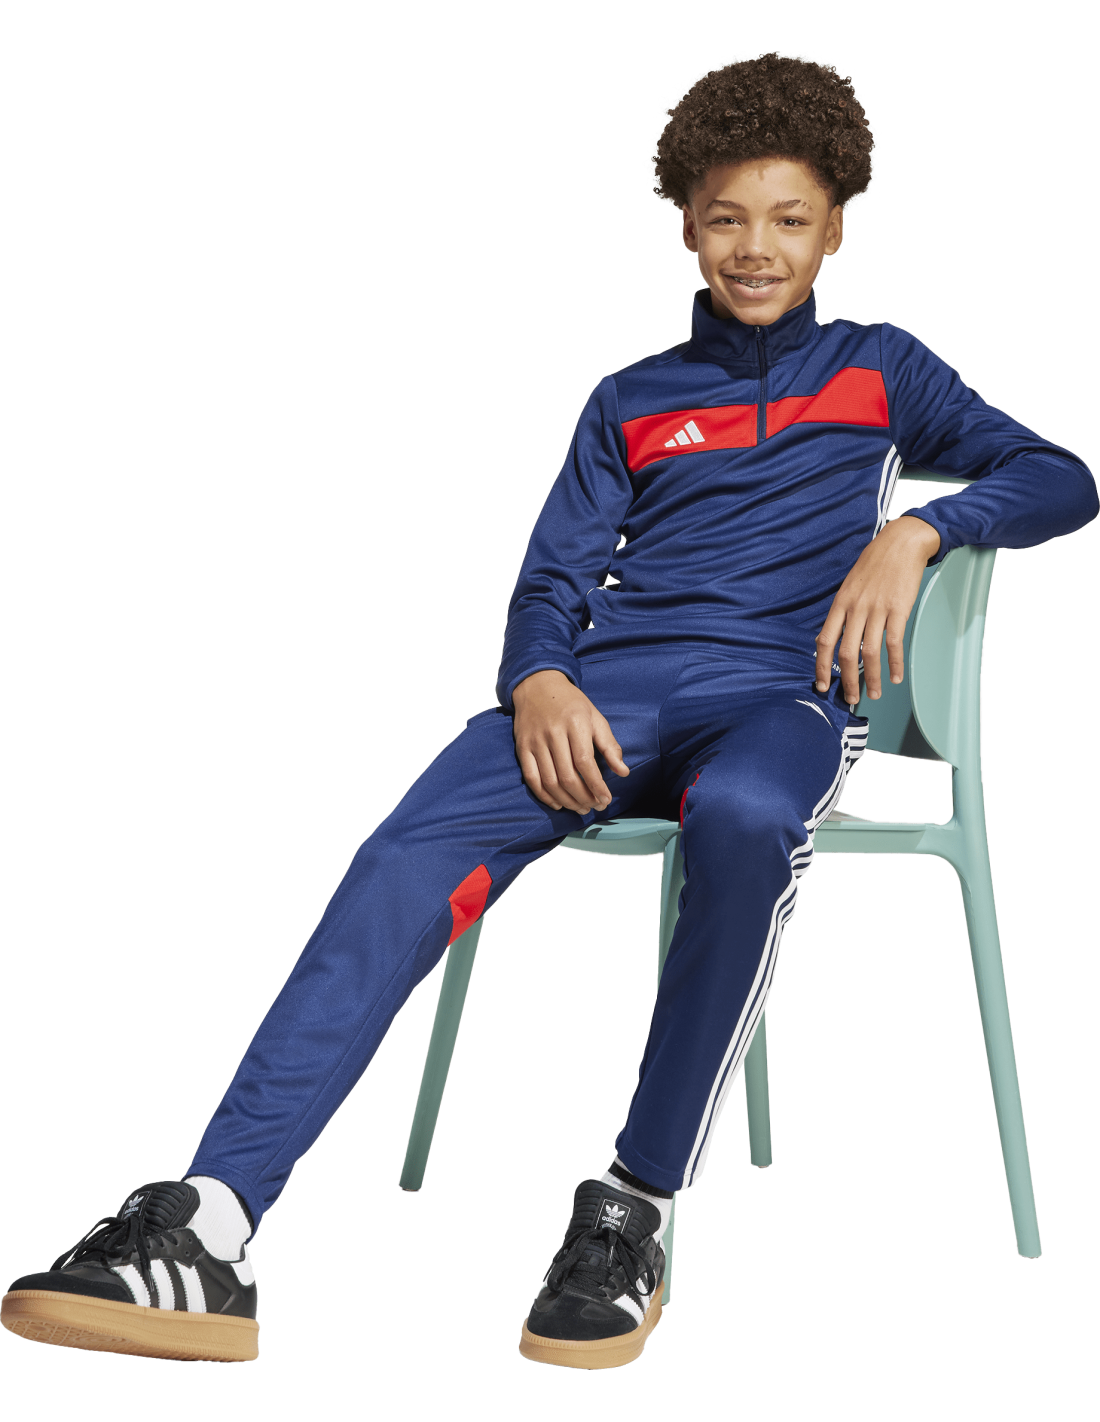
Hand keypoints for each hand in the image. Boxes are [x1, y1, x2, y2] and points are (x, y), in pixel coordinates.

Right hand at [512, 669, 629, 812]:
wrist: (538, 685)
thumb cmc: (571, 704)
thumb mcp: (595, 718)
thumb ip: (610, 746)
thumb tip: (623, 772)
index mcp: (575, 723)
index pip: (586, 763)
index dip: (596, 786)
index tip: (605, 799)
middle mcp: (553, 733)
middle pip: (568, 776)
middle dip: (583, 797)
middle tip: (594, 807)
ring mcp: (535, 741)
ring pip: (550, 781)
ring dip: (567, 801)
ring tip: (580, 808)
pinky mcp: (522, 747)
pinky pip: (532, 778)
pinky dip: (544, 796)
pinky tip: (558, 804)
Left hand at [815, 515, 940, 703]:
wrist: (901, 542)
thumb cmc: (876, 564)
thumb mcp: (851, 585)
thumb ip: (845, 610)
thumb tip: (839, 636)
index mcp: (840, 603)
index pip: (824, 641)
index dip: (821, 667)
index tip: (822, 685)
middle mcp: (855, 608)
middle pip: (845, 653)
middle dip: (846, 681)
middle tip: (850, 698)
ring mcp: (877, 609)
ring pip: (869, 653)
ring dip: (871, 679)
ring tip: (876, 693)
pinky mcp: (898, 609)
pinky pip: (894, 643)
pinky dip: (895, 664)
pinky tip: (896, 676)